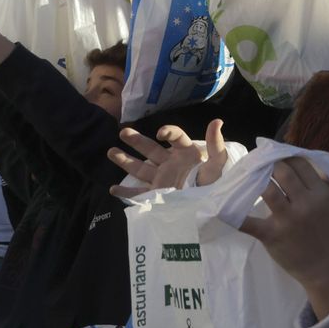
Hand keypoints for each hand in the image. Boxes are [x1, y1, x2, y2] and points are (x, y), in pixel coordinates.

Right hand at [108, 120, 228, 196]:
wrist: (211, 205)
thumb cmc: (216, 182)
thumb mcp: (218, 163)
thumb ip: (215, 144)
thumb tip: (217, 121)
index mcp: (186, 153)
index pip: (176, 137)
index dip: (169, 132)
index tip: (161, 133)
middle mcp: (171, 163)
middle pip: (151, 149)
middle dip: (137, 140)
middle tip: (123, 131)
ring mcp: (162, 179)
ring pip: (141, 168)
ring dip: (125, 160)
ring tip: (111, 151)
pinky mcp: (158, 194)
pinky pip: (139, 193)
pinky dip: (126, 193)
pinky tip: (113, 189)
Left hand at [240, 158, 328, 321]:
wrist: (325, 265)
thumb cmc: (325, 231)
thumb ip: (317, 183)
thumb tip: (298, 160)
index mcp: (321, 192)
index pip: (300, 163)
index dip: (285, 155)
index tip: (274, 155)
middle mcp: (306, 202)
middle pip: (283, 172)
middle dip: (269, 165)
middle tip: (259, 165)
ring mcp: (289, 219)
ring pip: (268, 190)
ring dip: (255, 182)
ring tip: (248, 180)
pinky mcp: (272, 235)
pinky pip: (249, 222)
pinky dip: (233, 215)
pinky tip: (222, 209)